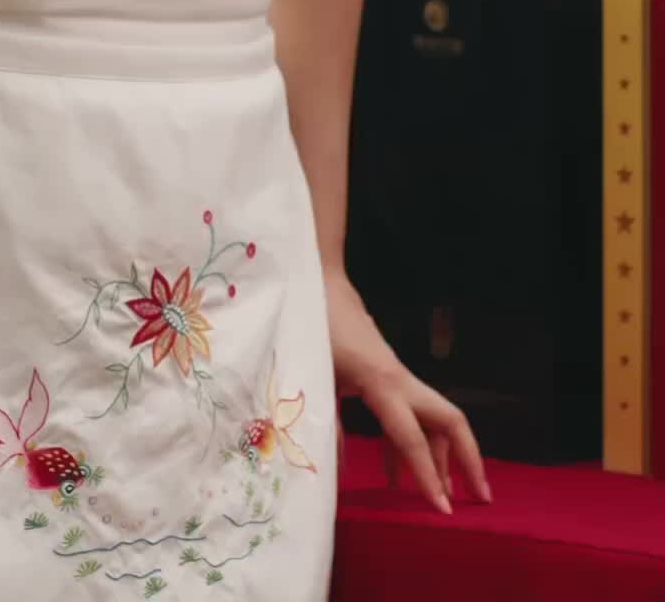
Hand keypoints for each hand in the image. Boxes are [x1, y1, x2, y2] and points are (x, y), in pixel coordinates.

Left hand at [325, 270, 491, 515]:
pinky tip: (395, 476)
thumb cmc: (315, 327)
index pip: (413, 439)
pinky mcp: (387, 378)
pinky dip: (408, 447)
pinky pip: (409, 417)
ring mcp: (397, 378)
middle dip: (469, 459)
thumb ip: (325, 427)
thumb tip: (333, 472)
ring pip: (433, 422)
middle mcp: (400, 381)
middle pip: (451, 421)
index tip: (443, 510)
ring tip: (439, 498)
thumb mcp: (314, 379)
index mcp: (383, 383)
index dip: (429, 478)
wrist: (319, 285)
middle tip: (481, 498)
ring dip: (439, 458)